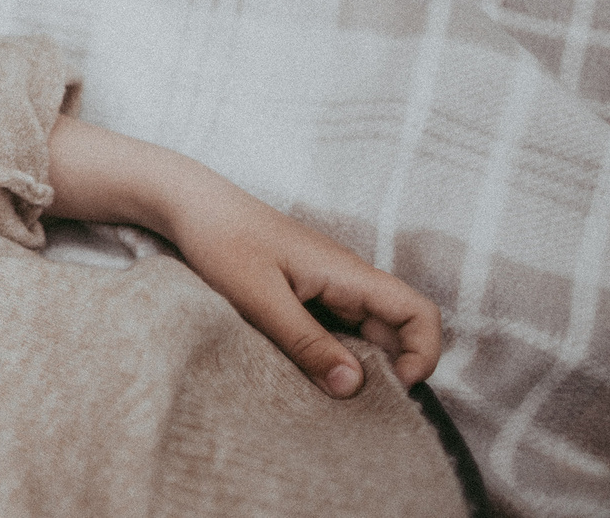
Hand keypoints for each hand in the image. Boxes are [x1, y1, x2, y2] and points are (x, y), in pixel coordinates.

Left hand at [46, 117, 442, 396]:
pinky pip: (334, 328)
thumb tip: (353, 387)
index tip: (391, 389)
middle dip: (388, 371)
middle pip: (396, 330)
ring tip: (326, 394)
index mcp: (347, 273)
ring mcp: (326, 284)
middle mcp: (346, 278)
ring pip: (364, 333)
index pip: (419, 312)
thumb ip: (306, 342)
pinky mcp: (303, 291)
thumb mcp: (259, 298)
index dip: (422, 354)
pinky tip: (303, 372)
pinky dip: (329, 352)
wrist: (187, 202)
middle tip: (352, 406)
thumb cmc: (221, 239)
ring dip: (356, 365)